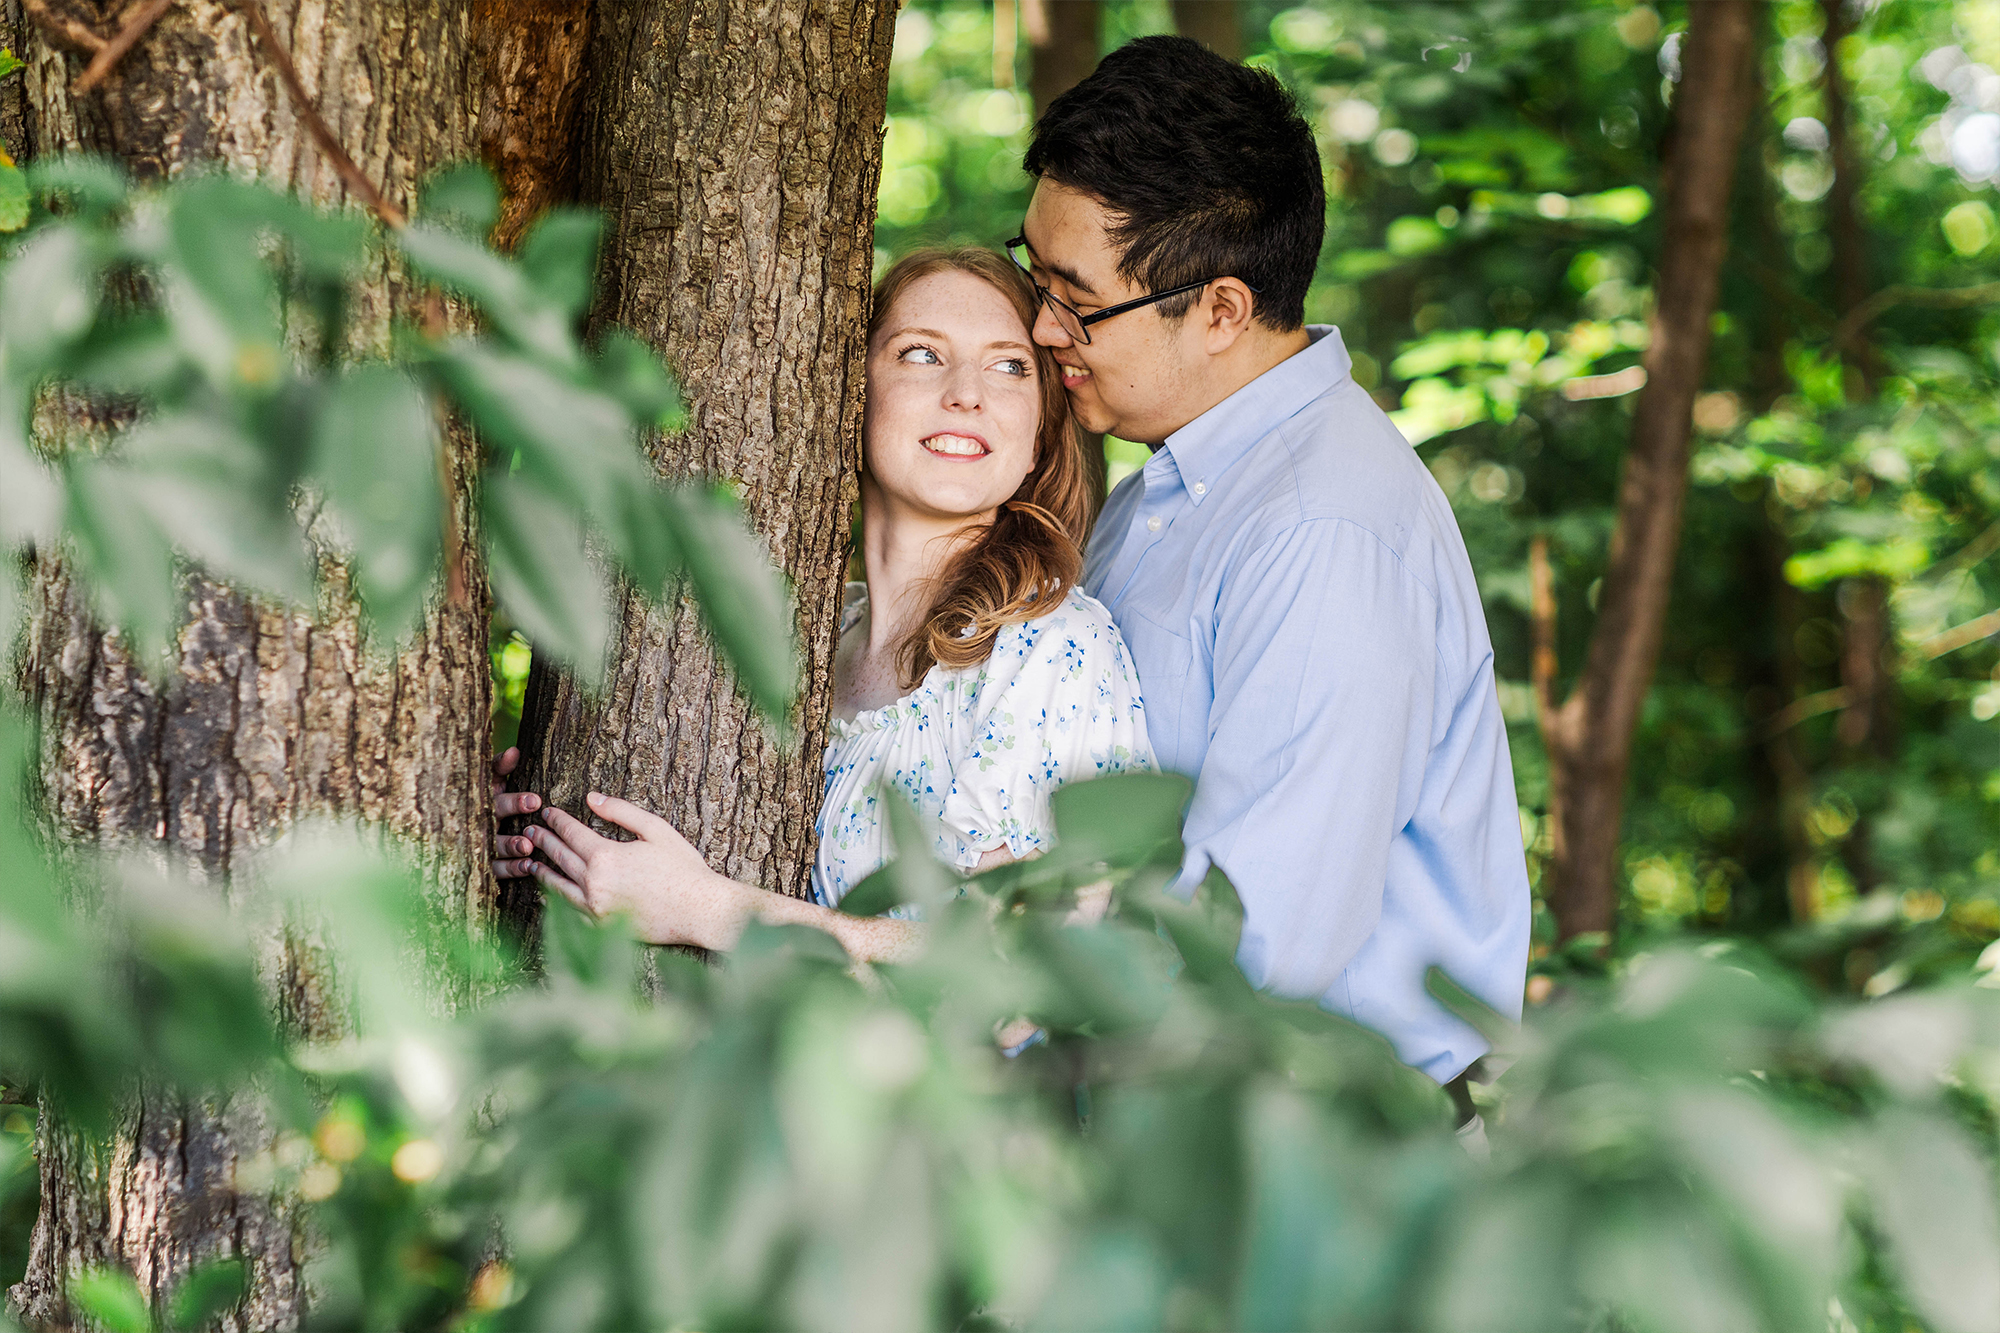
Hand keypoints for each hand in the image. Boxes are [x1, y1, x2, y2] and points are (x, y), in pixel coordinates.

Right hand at [491, 746, 542, 879]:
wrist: (460, 831)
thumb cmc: (486, 798)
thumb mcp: (493, 780)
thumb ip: (502, 767)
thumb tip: (514, 751)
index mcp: (485, 793)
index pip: (493, 784)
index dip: (511, 789)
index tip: (535, 799)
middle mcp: (480, 815)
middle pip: (494, 810)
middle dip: (512, 808)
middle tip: (533, 808)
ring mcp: (479, 840)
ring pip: (493, 842)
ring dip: (510, 844)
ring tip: (527, 846)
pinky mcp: (483, 863)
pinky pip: (495, 868)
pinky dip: (510, 868)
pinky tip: (527, 867)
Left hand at [524, 791, 749, 950]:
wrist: (700, 910)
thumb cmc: (683, 868)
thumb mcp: (656, 830)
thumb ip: (621, 812)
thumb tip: (592, 798)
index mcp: (606, 856)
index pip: (571, 833)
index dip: (557, 820)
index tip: (548, 812)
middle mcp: (594, 884)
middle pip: (560, 858)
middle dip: (544, 841)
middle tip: (532, 831)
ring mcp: (595, 909)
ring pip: (558, 888)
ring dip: (543, 872)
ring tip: (532, 862)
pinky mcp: (601, 927)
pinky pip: (570, 913)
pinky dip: (556, 902)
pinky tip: (552, 895)